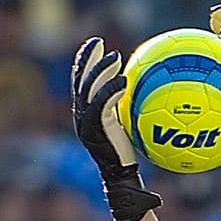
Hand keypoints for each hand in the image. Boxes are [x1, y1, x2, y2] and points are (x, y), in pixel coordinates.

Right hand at [70, 38, 159, 220]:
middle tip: (98, 42)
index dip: (85, 62)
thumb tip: (141, 87)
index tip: (95, 46)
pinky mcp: (95, 129)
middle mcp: (81, 117)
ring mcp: (85, 123)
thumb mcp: (125, 126)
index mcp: (85, 114)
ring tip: (115, 56)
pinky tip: (125, 80)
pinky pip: (101, 103)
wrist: (121, 178)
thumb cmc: (128, 156)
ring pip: (88, 88)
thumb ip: (125, 106)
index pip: (80, 83)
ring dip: (101, 70)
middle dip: (87, 59)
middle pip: (79, 80)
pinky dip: (111, 89)